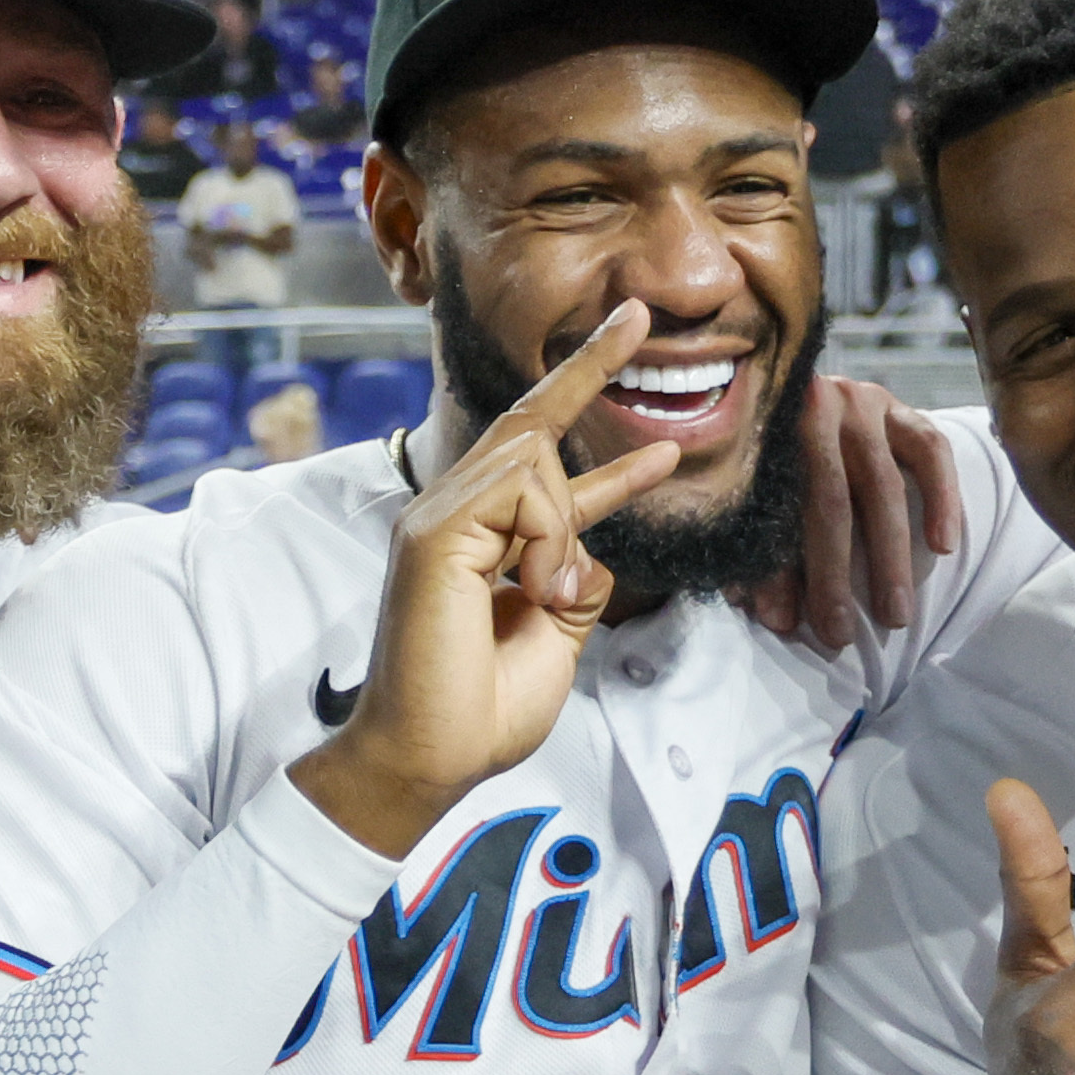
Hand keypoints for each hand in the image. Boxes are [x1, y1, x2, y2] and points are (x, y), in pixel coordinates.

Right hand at [292, 309, 681, 859]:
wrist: (430, 760)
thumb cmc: (481, 712)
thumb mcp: (558, 637)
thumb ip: (577, 579)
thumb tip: (591, 547)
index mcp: (481, 538)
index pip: (541, 462)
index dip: (596, 426)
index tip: (643, 391)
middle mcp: (452, 516)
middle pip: (528, 424)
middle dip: (587, 367)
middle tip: (637, 314)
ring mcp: (435, 519)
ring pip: (533, 463)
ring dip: (563, 528)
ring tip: (543, 598)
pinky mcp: (431, 535)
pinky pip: (518, 497)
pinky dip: (544, 541)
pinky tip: (530, 590)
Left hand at [752, 367, 969, 653]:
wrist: (800, 401)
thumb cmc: (769, 467)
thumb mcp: (750, 503)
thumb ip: (753, 552)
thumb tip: (769, 614)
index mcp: (762, 428)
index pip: (771, 508)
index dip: (774, 570)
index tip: (782, 624)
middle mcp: (812, 405)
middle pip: (827, 499)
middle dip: (833, 575)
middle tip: (840, 635)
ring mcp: (860, 402)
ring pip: (883, 485)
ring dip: (890, 557)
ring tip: (895, 615)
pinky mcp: (900, 408)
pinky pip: (931, 451)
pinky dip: (942, 499)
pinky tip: (944, 546)